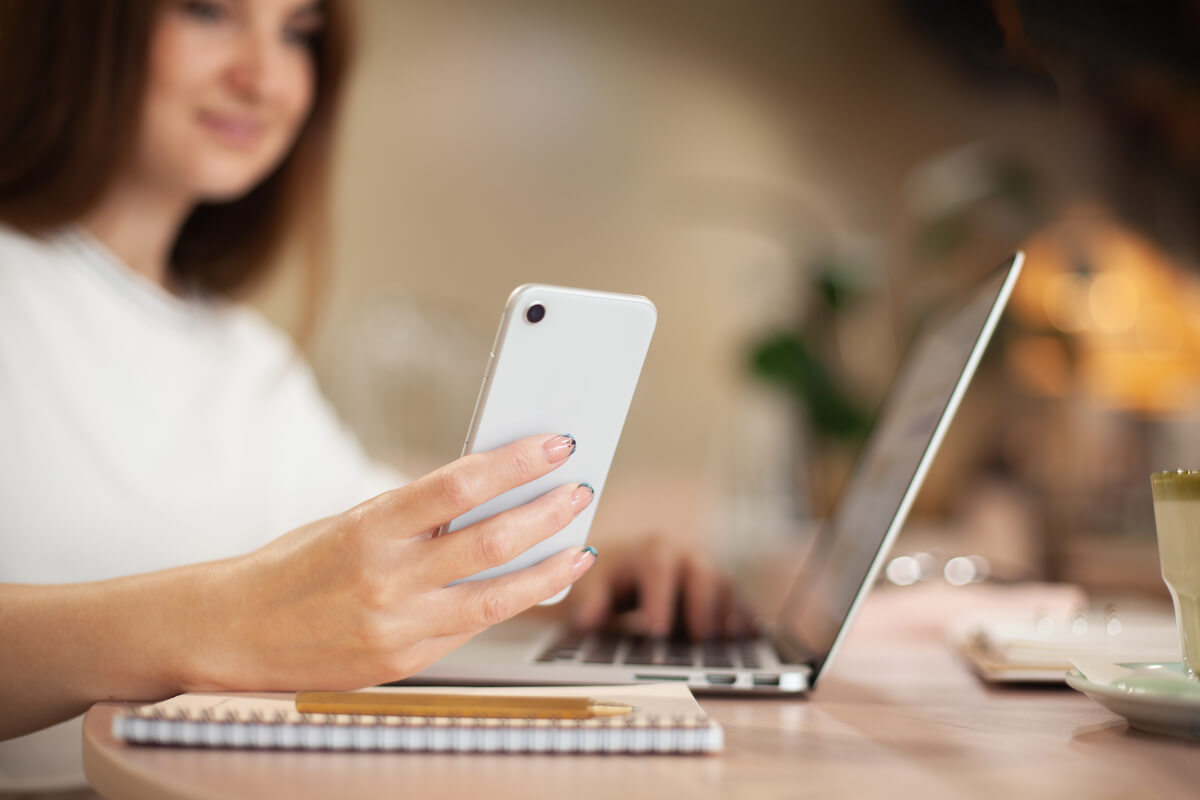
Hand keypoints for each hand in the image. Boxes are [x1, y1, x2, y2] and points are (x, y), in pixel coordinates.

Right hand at [181, 433, 596, 691]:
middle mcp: (386, 579)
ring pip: (497, 595)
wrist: (231, 632)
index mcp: (368, 528)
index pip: (460, 484)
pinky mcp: (403, 660)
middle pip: (492, 540)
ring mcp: (397, 626)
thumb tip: (490, 495)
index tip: (555, 444)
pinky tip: (534, 583)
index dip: (517, 462)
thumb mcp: (350, 523)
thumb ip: (415, 516)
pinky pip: (471, 626)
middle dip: (548, 512)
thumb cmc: (292, 566)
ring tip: (579, 546)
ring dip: (548, 568)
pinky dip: (509, 601)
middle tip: (578, 490)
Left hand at [567, 532, 752, 639]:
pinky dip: (745, 622)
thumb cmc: (610, 577)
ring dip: (728, 615)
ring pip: (727, 588)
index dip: (660, 598)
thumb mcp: (594, 584)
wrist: (629, 567)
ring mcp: (709, 572)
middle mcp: (685, 556)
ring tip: (726, 644)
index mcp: (652, 550)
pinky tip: (747, 642)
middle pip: (703, 573)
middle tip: (698, 638)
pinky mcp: (724, 592)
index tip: (656, 630)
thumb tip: (586, 619)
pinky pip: (741, 603)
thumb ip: (591, 600)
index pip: (658, 568)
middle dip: (702, 604)